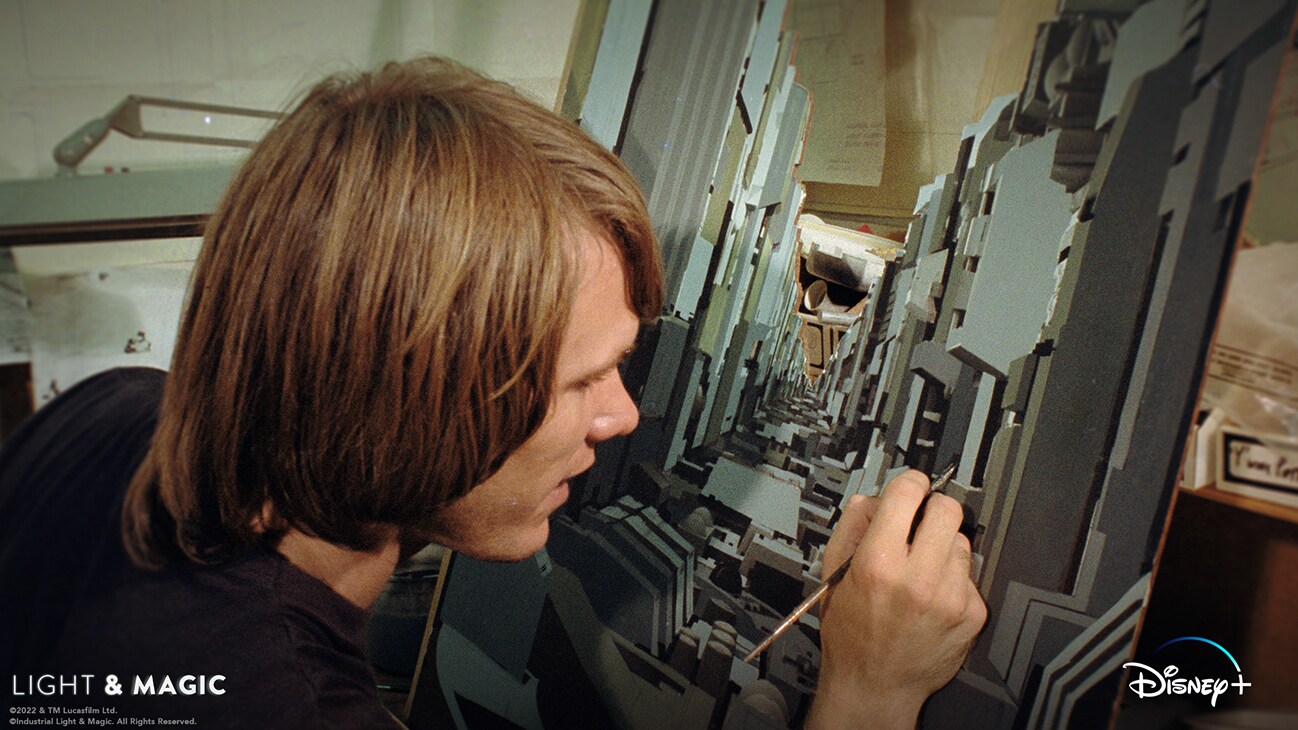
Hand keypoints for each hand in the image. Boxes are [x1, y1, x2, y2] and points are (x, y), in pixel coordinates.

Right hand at [806, 470, 986, 728]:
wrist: (875, 684)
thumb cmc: (851, 633)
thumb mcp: (833, 573)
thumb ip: (853, 526)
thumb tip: (877, 498)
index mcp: (878, 562)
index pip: (908, 493)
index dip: (909, 483)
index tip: (910, 487)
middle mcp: (918, 578)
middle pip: (947, 508)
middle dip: (932, 509)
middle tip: (919, 524)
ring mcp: (950, 596)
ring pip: (961, 540)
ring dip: (943, 546)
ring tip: (922, 569)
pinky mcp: (972, 613)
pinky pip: (970, 573)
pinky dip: (954, 577)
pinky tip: (933, 594)